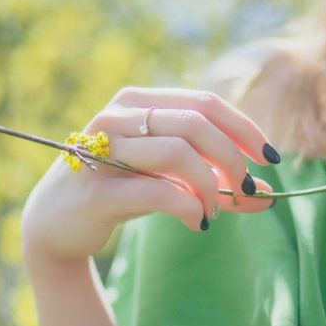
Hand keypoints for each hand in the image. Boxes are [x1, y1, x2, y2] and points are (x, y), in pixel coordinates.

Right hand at [21, 88, 278, 269]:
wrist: (55, 224)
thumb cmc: (116, 191)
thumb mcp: (164, 175)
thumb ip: (210, 177)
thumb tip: (268, 196)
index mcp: (135, 101)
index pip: (204, 102)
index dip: (244, 129)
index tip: (270, 159)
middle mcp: (116, 116)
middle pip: (196, 124)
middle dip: (234, 159)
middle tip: (248, 190)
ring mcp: (102, 150)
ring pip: (179, 153)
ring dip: (211, 187)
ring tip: (214, 212)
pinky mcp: (97, 189)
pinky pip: (158, 191)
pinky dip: (190, 208)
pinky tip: (199, 223)